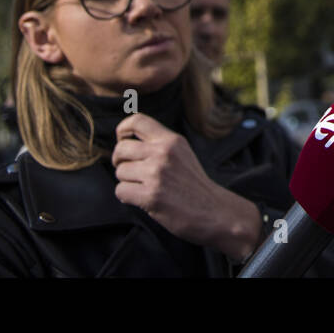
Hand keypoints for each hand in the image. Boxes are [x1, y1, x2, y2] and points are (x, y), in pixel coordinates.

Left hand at [112, 113, 262, 259]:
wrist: (214, 211)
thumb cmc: (194, 185)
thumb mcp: (182, 153)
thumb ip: (159, 144)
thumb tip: (126, 142)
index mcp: (172, 140)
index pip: (136, 121)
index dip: (122, 130)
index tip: (122, 141)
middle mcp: (163, 153)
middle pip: (121, 148)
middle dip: (119, 161)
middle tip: (129, 170)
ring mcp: (157, 174)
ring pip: (120, 172)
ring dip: (127, 182)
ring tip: (144, 187)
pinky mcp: (151, 196)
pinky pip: (120, 191)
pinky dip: (127, 197)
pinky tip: (142, 199)